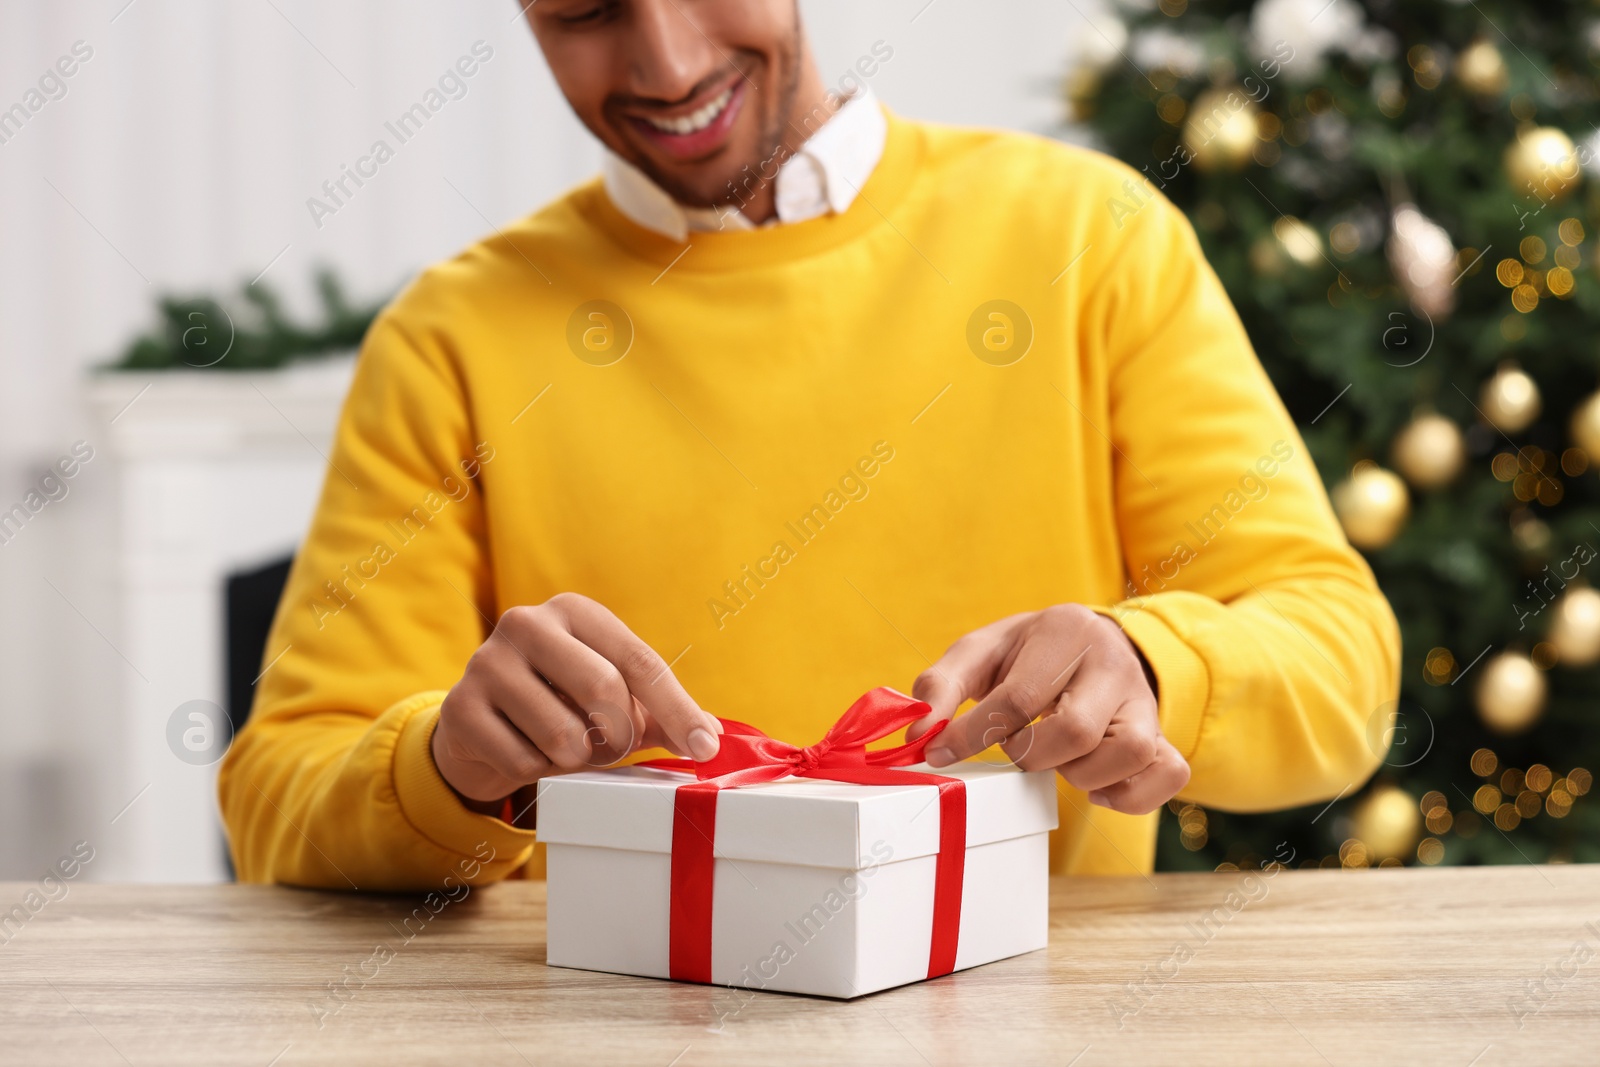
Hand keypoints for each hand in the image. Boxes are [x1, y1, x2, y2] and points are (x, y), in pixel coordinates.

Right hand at [433, 593, 720, 806]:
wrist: (480, 724)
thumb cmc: (561, 703)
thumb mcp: (613, 697)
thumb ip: (659, 712)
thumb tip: (710, 735)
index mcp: (575, 611)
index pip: (640, 660)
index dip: (678, 709)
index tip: (704, 748)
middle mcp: (527, 623)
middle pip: (604, 691)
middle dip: (619, 735)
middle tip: (611, 745)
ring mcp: (487, 662)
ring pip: (563, 736)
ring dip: (577, 758)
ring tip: (566, 746)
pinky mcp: (460, 707)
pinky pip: (524, 761)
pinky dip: (538, 771)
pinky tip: (527, 752)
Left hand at [908, 605, 1188, 813]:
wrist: (1090, 641)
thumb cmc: (1026, 653)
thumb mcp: (979, 652)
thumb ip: (940, 685)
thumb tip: (917, 733)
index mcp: (1065, 632)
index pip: (1019, 697)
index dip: (972, 734)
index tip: (940, 753)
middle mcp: (1113, 664)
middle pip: (1076, 730)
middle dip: (1031, 754)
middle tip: (1017, 745)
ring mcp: (1145, 702)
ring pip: (1129, 753)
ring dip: (1080, 774)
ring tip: (1057, 759)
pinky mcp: (1164, 736)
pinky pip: (1168, 775)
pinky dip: (1129, 795)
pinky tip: (1094, 786)